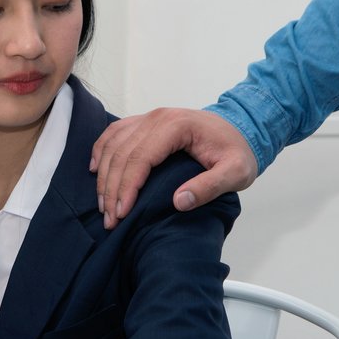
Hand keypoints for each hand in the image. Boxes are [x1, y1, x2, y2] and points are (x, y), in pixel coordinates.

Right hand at [90, 108, 257, 228]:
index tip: (121, 214)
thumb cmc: (238, 150)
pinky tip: (96, 171)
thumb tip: (179, 201)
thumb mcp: (237, 172)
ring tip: (103, 205)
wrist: (242, 127)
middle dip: (112, 189)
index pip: (141, 158)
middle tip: (110, 220)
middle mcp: (157, 118)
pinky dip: (101, 151)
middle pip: (122, 154)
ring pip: (113, 145)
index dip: (127, 187)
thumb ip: (210, 186)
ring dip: (104, 176)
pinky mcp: (145, 123)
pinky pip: (114, 133)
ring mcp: (148, 118)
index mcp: (176, 126)